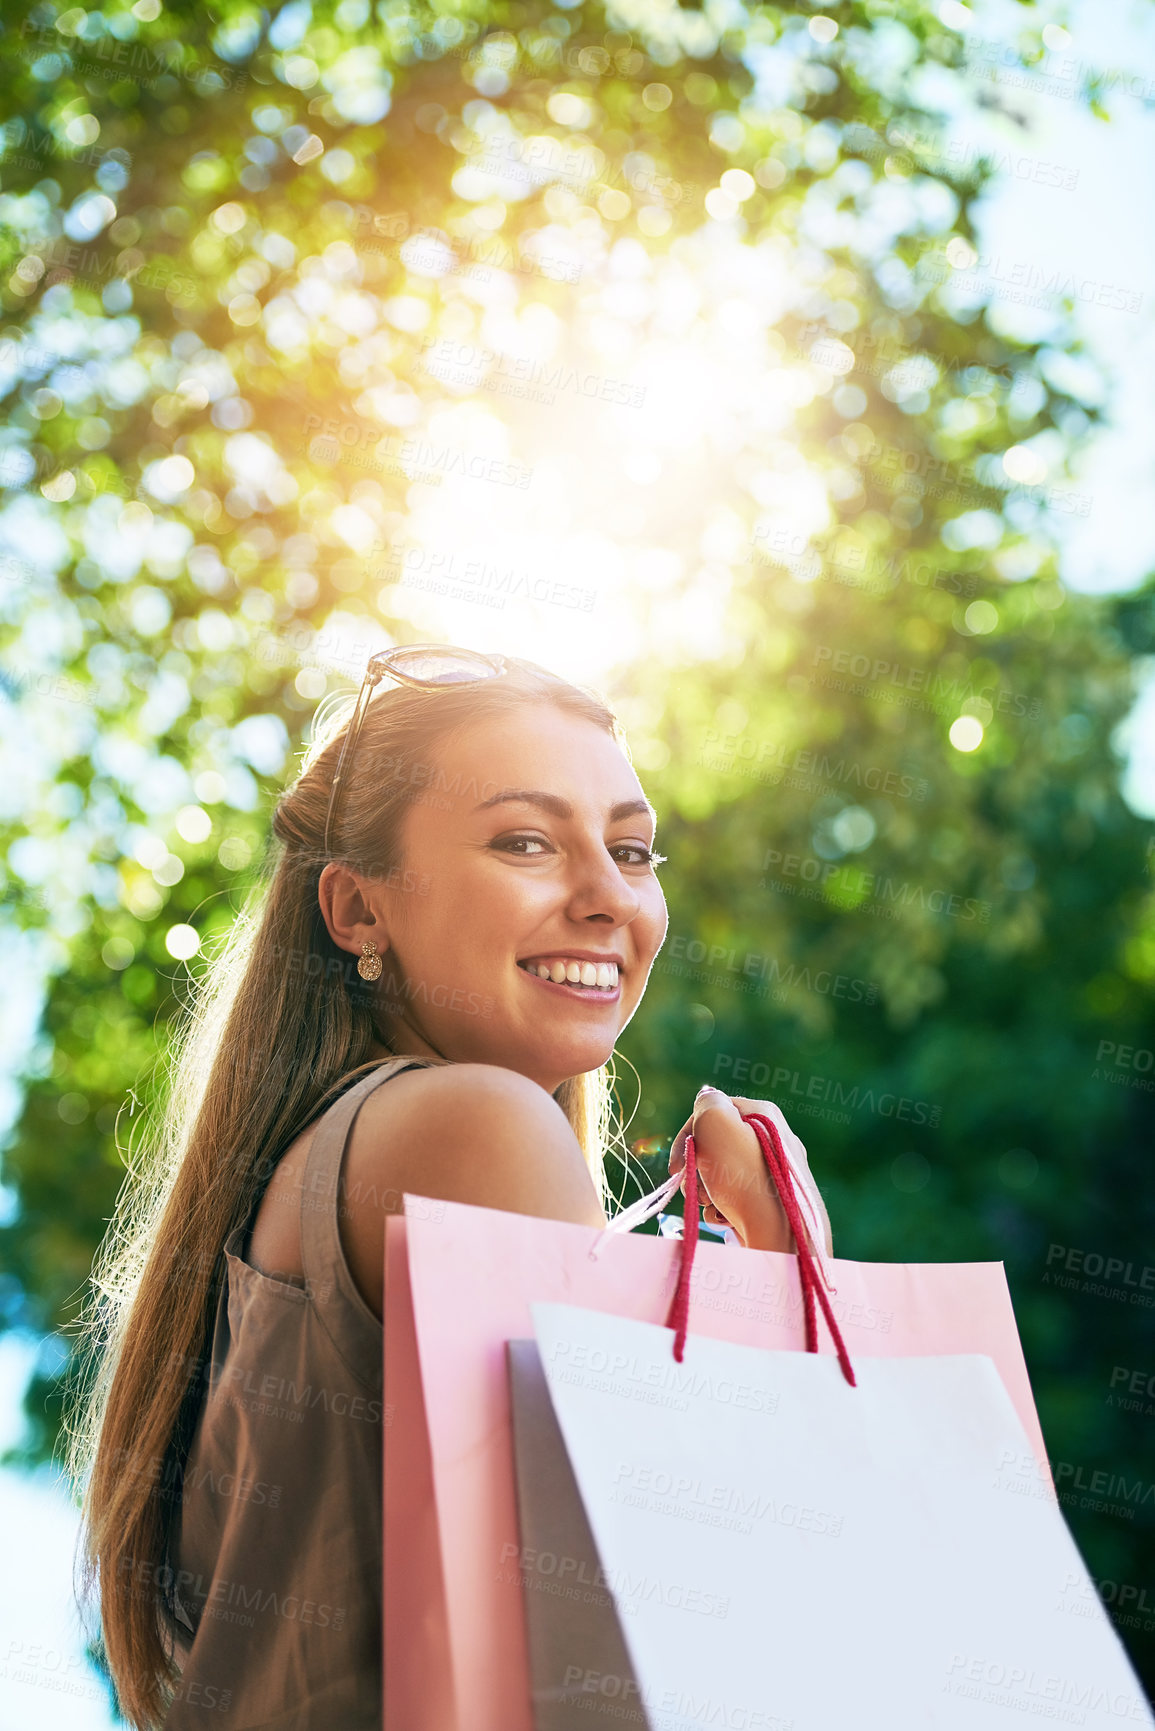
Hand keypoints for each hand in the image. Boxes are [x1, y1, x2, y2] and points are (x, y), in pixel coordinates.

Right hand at [668, 1087, 833, 1256]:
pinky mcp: (772, 1202)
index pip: (713, 1110)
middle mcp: (774, 1139)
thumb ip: (707, 1103)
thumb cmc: (744, 1179)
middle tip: (694, 1187)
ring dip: (707, 1189)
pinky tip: (725, 1218)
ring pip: (722, 1172)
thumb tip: (707, 1098)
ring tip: (711, 1205)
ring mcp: (775, 1172)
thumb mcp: (718, 1124)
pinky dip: (723, 1207)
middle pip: (717, 1144)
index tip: (676, 1166)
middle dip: (697, 1167)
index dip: (689, 1135)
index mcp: (764, 1113)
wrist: (779, 1237)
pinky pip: (736, 1196)